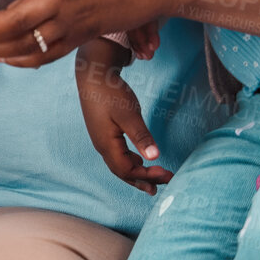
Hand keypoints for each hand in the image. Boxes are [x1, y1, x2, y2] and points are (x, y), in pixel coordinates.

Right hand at [76, 39, 171, 194]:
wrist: (92, 74)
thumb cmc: (111, 92)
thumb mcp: (129, 114)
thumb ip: (141, 136)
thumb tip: (155, 157)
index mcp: (107, 145)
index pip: (127, 171)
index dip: (147, 176)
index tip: (167, 175)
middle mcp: (102, 146)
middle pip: (122, 172)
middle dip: (143, 180)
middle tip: (163, 185)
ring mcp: (101, 139)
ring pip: (119, 164)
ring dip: (136, 173)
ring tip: (152, 179)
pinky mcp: (103, 132)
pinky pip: (116, 155)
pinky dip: (129, 162)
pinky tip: (138, 159)